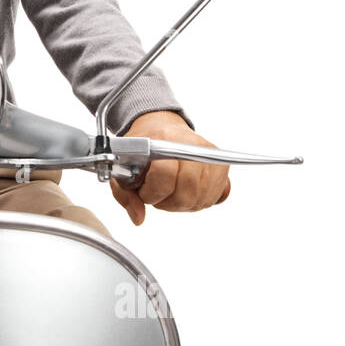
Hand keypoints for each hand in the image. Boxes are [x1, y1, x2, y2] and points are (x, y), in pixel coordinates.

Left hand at [110, 110, 230, 225]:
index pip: (164, 174)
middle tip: (157, 193)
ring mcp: (209, 154)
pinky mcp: (221, 164)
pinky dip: (198, 201)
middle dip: (167, 202)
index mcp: (162, 139)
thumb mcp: (123, 169)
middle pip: (186, 192)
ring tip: (170, 191)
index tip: (144, 191)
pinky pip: (214, 197)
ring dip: (181, 203)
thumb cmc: (142, 150)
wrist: (160, 127)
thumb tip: (139, 218)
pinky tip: (185, 191)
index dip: (152, 192)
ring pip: (200, 198)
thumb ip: (126, 196)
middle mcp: (191, 144)